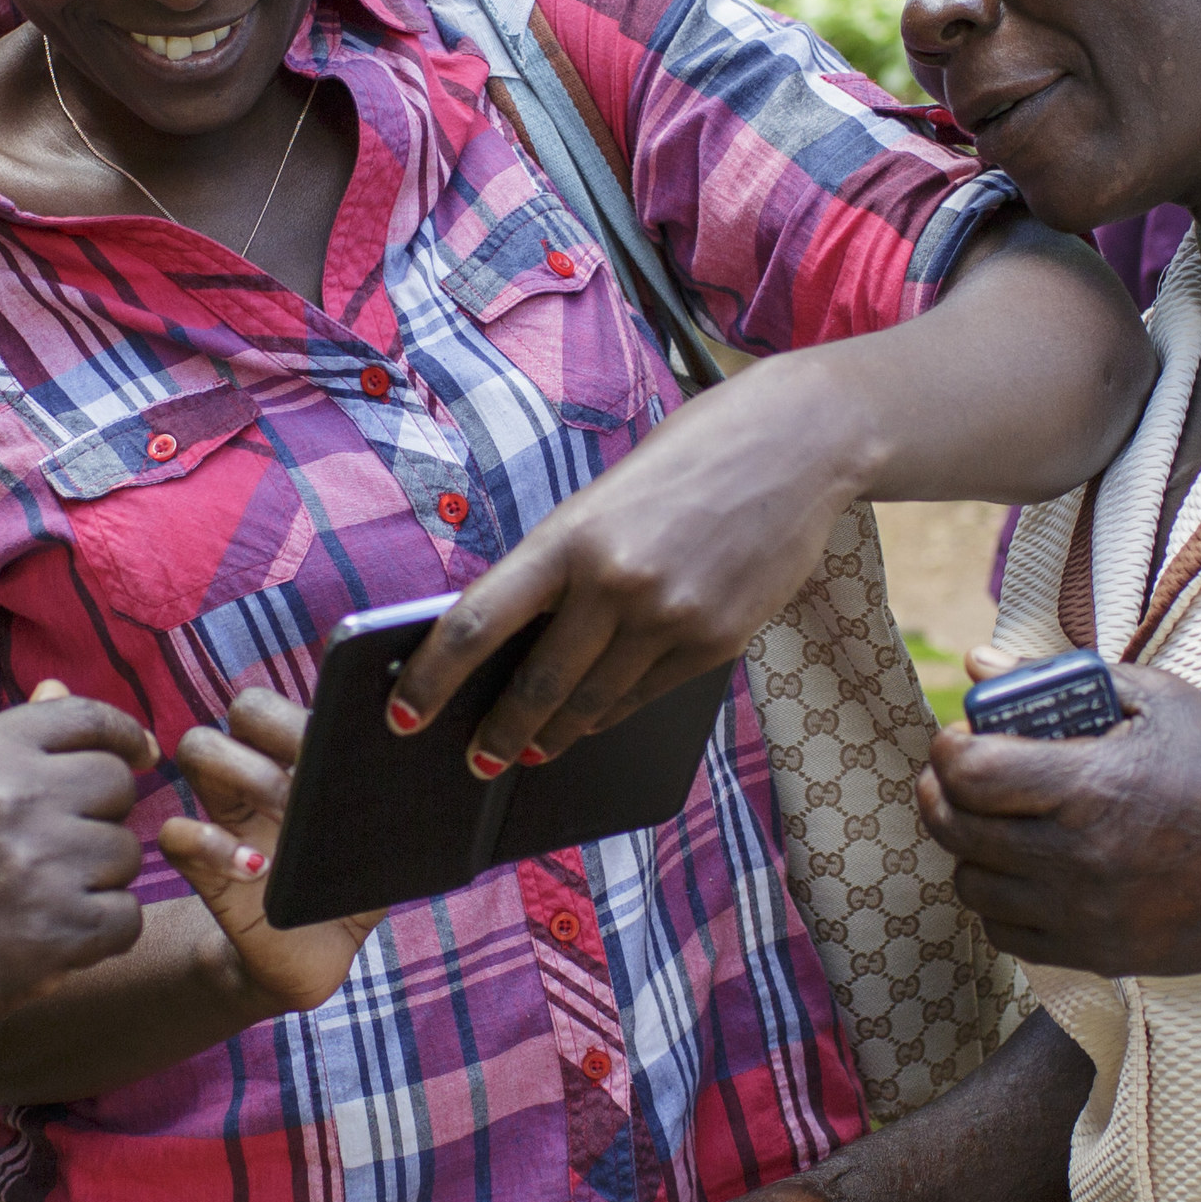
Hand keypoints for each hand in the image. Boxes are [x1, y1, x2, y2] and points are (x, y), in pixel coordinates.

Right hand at [0, 691, 155, 1048]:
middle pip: (116, 785)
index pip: (85, 717)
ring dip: (97, 877)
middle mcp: (17, 797)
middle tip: (60, 848)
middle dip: (100, 814)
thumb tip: (60, 688)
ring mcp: (41, 866)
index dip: (122, 734)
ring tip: (39, 898)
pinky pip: (125, 917)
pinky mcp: (57, 932)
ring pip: (125, 853)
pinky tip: (56, 938)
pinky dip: (101, 933)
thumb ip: (2, 745)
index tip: (137, 754)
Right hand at [154, 691, 386, 1015]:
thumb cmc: (351, 894)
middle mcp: (259, 776)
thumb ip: (396, 816)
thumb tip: (416, 777)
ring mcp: (225, 816)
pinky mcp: (202, 868)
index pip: (294, 701)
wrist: (316, 961)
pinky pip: (174, 833)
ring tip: (285, 814)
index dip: (303, 710)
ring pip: (197, 748)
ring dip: (245, 772)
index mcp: (302, 764)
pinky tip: (256, 869)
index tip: (335, 745)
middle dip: (275, 729)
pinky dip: (210, 844)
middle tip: (311, 779)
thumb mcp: (384, 854)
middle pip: (244, 707)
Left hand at [388, 351, 871, 773]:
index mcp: (570, 536)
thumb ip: (562, 566)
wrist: (798, 442)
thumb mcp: (604, 501)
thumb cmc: (689, 461)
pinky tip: (593, 719)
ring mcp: (672, 618)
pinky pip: (646, 696)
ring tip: (530, 748)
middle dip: (499, 732)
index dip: (431, 679)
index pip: (478, 622)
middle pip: (537, 684)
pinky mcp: (718, 642)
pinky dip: (611, 712)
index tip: (402, 716)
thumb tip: (513, 642)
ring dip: (554, 735)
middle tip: (477, 759)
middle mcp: (617, 582)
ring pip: (592, 703)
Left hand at [923, 658, 1200, 977]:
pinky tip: (1025, 872)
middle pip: (956, 829)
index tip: (961, 738)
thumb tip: (979, 662)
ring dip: (970, 850)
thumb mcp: (1162, 702)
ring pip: (971, 886)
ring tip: (997, 824)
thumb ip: (1063, 680)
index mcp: (1095, 785)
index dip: (950, 749)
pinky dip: (1000, 902)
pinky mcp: (1095, 955)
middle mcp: (1080, 857)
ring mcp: (1085, 915)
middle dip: (943, 794)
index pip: (969, 772)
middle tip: (959, 776)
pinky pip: (1005, 933)